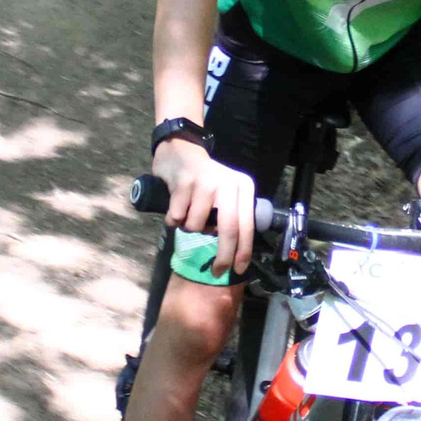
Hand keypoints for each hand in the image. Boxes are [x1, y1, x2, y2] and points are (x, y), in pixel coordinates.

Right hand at [156, 138, 258, 276]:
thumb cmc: (205, 180)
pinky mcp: (184, 182)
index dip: (243, 251)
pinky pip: (177, 217)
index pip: (246, 225)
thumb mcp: (227, 193)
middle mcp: (228, 183)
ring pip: (196, 226)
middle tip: (217, 271)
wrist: (181, 150)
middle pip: (228, 229)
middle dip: (223, 255)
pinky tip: (176, 204)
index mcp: (243, 187)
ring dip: (189, 227)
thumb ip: (233, 216)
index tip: (237, 270)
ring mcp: (205, 182)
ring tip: (188, 212)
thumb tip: (234, 253)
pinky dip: (174, 218)